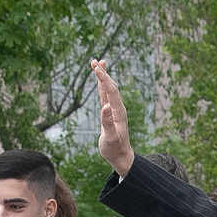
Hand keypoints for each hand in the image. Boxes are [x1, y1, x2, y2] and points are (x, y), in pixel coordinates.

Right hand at [91, 59, 135, 176]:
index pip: (110, 90)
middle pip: (110, 86)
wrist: (121, 156)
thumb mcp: (110, 138)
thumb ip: (107, 122)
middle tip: (94, 61)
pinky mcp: (110, 113)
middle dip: (103, 73)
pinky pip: (106, 96)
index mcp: (118, 111)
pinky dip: (102, 86)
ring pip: (109, 89)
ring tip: (98, 64)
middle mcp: (118, 108)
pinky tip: (99, 81)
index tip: (96, 68)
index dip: (103, 79)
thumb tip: (105, 106)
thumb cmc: (114, 149)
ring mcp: (114, 109)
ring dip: (103, 76)